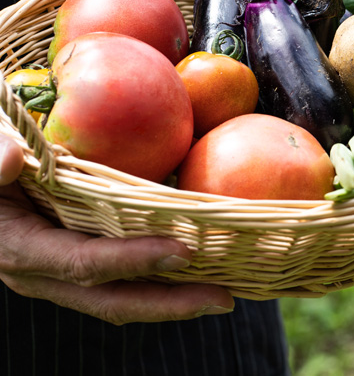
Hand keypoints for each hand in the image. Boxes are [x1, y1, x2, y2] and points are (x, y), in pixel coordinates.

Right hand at [0, 134, 234, 324]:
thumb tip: (10, 160)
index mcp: (22, 249)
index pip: (85, 263)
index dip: (133, 260)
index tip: (183, 251)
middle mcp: (43, 275)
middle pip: (113, 299)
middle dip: (170, 304)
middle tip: (223, 299)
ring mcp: (62, 275)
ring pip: (122, 297)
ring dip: (173, 299)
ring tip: (223, 294)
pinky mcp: (78, 266)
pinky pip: (123, 281)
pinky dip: (160, 279)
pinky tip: (199, 270)